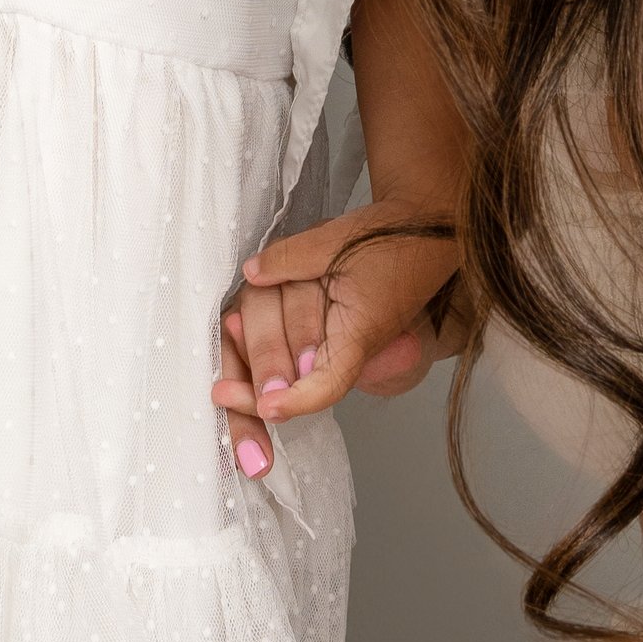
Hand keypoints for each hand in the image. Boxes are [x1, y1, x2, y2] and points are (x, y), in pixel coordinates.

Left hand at [215, 204, 461, 477]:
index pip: (329, 382)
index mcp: (359, 333)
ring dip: (257, 356)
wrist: (422, 233)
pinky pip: (292, 347)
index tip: (266, 407)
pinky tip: (235, 329)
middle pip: (296, 375)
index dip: (297, 400)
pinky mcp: (326, 330)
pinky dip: (262, 344)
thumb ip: (292, 259)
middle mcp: (347, 345)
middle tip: (220, 392)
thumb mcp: (337, 241)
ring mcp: (335, 340)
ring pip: (290, 363)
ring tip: (225, 358)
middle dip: (259, 377)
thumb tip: (252, 274)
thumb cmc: (392, 239)